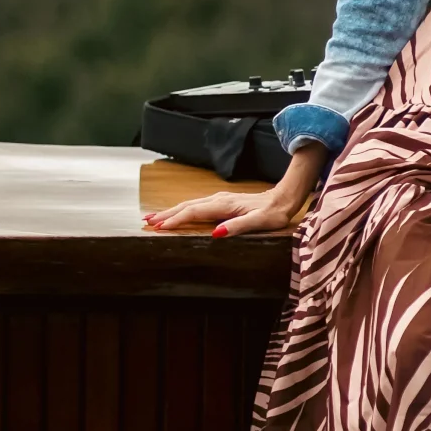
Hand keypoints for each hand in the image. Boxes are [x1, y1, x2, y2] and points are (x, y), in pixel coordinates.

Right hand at [143, 145, 325, 238]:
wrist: (284, 198)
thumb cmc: (273, 213)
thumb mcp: (259, 222)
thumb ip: (237, 227)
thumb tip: (216, 233)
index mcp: (223, 205)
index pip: (193, 212)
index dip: (175, 220)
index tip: (159, 228)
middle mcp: (218, 199)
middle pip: (186, 206)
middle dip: (166, 214)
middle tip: (147, 222)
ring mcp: (220, 199)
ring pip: (190, 204)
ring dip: (171, 211)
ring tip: (154, 218)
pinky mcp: (222, 202)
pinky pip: (197, 205)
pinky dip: (183, 209)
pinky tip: (178, 214)